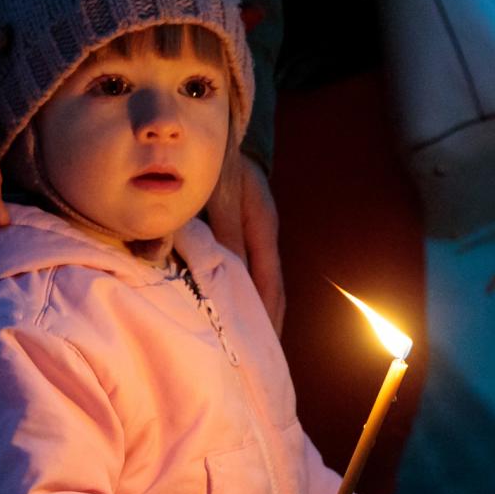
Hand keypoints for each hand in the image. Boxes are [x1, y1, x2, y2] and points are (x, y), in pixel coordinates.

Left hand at [206, 150, 285, 332]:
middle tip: (261, 359)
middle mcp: (265, 236)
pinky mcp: (246, 230)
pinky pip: (250, 270)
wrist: (225, 134)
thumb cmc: (222, 163)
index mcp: (263, 230)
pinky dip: (246, 293)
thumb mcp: (221, 198)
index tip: (261, 348)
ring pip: (263, 281)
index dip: (267, 318)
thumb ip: (222, 235)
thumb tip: (223, 276)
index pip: (269, 286)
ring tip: (252, 342)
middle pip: (273, 290)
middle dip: (270, 324)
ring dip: (260, 311)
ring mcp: (258, 233)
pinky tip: (234, 307)